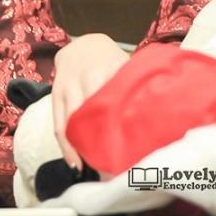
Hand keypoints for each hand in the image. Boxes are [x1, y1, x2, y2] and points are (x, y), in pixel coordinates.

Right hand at [52, 34, 129, 170]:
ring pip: (74, 122)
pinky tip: (75, 163)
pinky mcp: (56, 94)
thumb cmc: (113, 64)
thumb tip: (159, 127)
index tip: (136, 156)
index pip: (121, 103)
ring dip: (83, 149)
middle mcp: (89, 76)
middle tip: (116, 170)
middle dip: (103, 143)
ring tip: (95, 170)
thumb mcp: (127, 69)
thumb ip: (138, 92)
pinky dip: (66, 146)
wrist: (83, 45)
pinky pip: (58, 124)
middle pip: (96, 115)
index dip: (127, 130)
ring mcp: (70, 85)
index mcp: (114, 70)